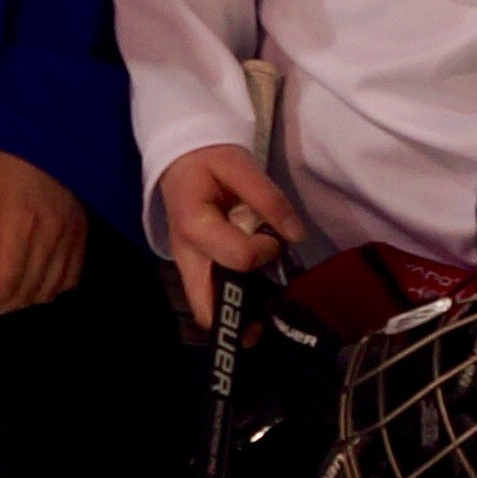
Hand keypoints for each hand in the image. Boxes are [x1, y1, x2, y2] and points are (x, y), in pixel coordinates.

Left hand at [0, 147, 89, 320]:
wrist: (45, 125)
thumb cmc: (2, 153)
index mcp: (21, 224)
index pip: (1, 287)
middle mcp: (52, 236)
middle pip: (22, 295)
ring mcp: (71, 237)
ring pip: (45, 293)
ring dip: (14, 301)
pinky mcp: (81, 233)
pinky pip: (68, 279)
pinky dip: (44, 290)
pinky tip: (23, 280)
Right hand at [157, 141, 305, 325]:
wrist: (180, 159)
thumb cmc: (208, 160)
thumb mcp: (240, 165)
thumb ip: (269, 199)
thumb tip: (296, 234)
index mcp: (194, 226)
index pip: (239, 258)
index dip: (265, 251)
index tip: (274, 238)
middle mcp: (185, 255)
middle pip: (207, 308)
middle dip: (240, 319)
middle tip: (270, 315)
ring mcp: (187, 266)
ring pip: (208, 310)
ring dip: (238, 314)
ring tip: (266, 305)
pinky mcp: (194, 269)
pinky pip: (212, 297)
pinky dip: (233, 302)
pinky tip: (255, 293)